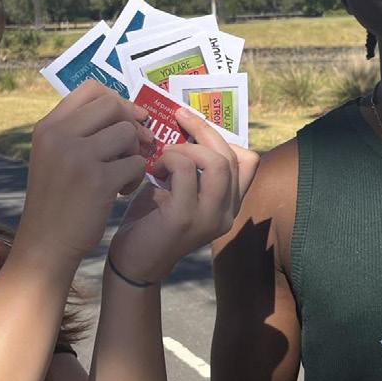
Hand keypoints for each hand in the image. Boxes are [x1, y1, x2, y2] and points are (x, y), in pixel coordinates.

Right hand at [17, 81, 153, 260]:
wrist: (46, 242)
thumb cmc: (57, 199)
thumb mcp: (54, 155)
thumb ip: (79, 130)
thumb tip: (129, 111)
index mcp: (48, 126)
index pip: (91, 89)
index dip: (117, 100)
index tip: (127, 119)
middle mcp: (60, 136)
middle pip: (113, 106)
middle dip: (131, 125)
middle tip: (133, 147)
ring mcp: (79, 157)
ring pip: (128, 133)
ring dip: (135, 153)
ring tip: (124, 173)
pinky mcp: (99, 181)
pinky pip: (136, 163)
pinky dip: (136, 177)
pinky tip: (121, 191)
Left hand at [107, 108, 258, 282]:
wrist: (133, 262)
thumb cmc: (152, 221)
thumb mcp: (180, 190)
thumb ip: (193, 168)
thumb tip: (189, 127)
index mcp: (230, 205)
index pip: (249, 161)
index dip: (225, 138)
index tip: (197, 128)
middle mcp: (227, 213)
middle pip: (231, 156)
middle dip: (203, 130)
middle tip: (179, 118)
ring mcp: (209, 218)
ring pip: (216, 162)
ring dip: (185, 148)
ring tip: (164, 155)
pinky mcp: (185, 218)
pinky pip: (184, 171)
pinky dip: (168, 161)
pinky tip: (154, 171)